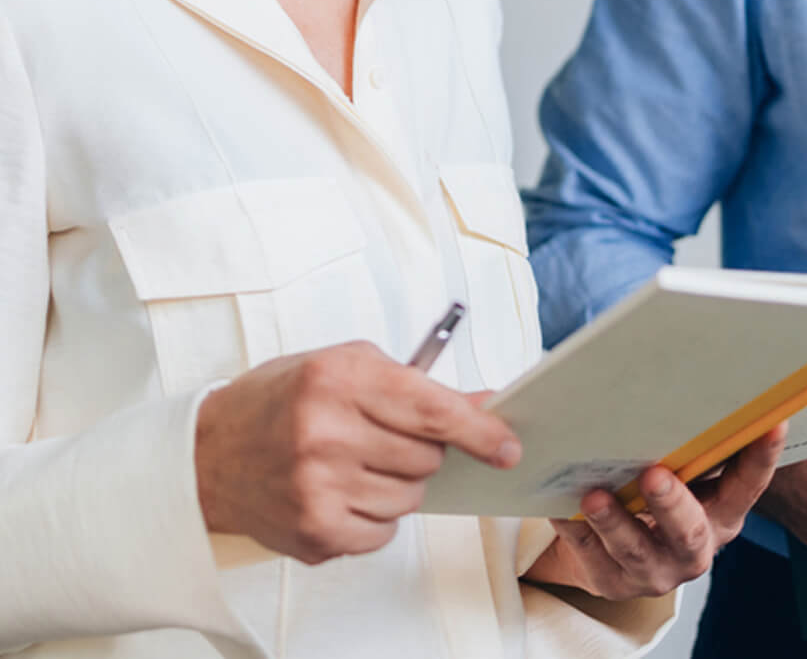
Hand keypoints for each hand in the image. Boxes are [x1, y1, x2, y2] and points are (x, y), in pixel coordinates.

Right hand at [195, 341, 520, 562]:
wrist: (208, 452)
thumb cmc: (281, 400)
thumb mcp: (346, 365)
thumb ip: (414, 385)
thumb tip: (481, 406)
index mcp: (339, 380)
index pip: (431, 410)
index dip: (478, 430)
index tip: (506, 445)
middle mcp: (327, 434)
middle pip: (426, 457)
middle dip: (422, 449)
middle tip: (385, 436)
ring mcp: (318, 489)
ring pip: (410, 497)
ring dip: (399, 483)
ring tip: (357, 461)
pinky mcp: (313, 532)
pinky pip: (382, 532)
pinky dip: (375, 515)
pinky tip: (344, 490)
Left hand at [525, 425, 786, 600]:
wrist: (617, 547)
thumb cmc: (657, 490)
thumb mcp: (685, 470)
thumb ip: (692, 442)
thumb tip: (692, 376)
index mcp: (721, 514)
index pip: (747, 486)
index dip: (762, 457)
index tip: (772, 421)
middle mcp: (694, 549)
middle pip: (690, 532)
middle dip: (672, 505)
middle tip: (654, 474)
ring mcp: (653, 571)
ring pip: (635, 551)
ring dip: (616, 522)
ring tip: (593, 495)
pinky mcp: (612, 582)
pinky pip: (591, 558)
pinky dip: (574, 532)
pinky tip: (560, 507)